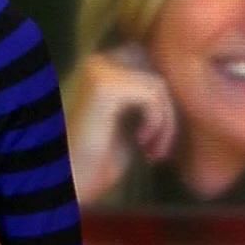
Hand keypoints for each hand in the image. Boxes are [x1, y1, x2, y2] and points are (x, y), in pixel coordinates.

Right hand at [66, 45, 176, 204]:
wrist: (67, 182)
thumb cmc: (96, 162)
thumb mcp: (128, 123)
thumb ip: (145, 101)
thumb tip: (177, 90)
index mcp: (98, 68)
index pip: (146, 63)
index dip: (159, 98)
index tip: (156, 135)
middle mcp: (96, 62)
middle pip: (155, 68)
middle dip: (165, 106)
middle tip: (159, 143)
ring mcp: (98, 71)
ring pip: (158, 83)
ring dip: (165, 122)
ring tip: (153, 150)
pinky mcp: (105, 87)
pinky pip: (153, 95)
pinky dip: (158, 122)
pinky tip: (142, 144)